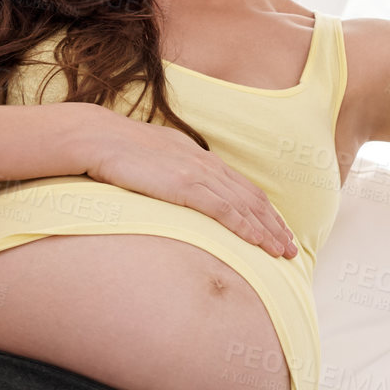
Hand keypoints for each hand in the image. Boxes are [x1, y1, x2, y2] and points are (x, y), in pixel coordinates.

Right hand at [85, 113, 298, 257]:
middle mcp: (206, 165)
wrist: (98, 137)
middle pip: (252, 198)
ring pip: (245, 206)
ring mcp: (198, 174)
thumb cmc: (118, 149)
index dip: (264, 210)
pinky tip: (258, 242)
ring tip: (284, 252)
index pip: (242, 187)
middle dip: (275, 226)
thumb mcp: (155, 158)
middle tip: (291, 249)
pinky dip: (245, 227)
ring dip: (268, 231)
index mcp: (200, 158)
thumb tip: (177, 184)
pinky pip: (224, 210)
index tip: (277, 229)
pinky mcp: (185, 186)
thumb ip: (173, 170)